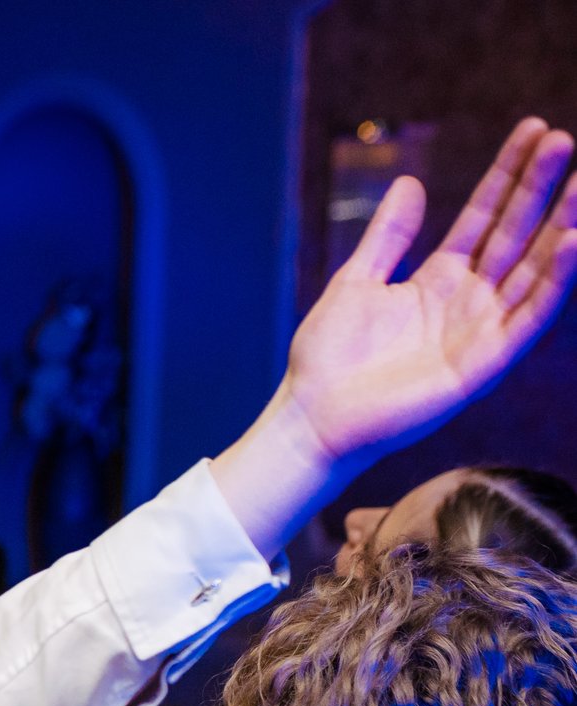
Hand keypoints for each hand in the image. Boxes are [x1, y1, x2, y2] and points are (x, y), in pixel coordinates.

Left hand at [215, 119, 576, 554]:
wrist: (312, 417)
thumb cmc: (329, 358)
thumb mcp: (356, 282)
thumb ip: (388, 237)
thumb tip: (410, 182)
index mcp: (441, 278)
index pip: (486, 215)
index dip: (509, 174)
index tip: (532, 130)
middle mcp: (470, 300)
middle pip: (516, 233)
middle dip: (540, 188)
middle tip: (563, 139)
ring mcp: (481, 330)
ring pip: (534, 269)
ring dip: (561, 226)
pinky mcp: (485, 363)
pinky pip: (529, 318)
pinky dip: (553, 282)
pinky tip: (571, 242)